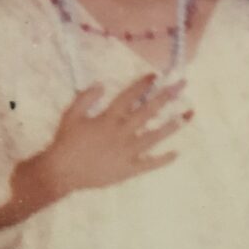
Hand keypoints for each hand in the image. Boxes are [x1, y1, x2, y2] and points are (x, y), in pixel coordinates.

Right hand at [44, 74, 190, 196]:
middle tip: (182, 86)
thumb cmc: (65, 143)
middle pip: (148, 112)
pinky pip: (149, 164)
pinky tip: (176, 153)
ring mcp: (127, 152)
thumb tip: (101, 84)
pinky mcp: (128, 169)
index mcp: (108, 119)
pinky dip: (163, 159)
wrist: (61, 172)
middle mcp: (121, 133)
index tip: (156, 75)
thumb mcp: (71, 116)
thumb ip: (85, 98)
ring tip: (187, 116)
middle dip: (166, 97)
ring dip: (171, 125)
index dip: (143, 85)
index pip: (129, 97)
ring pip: (154, 136)